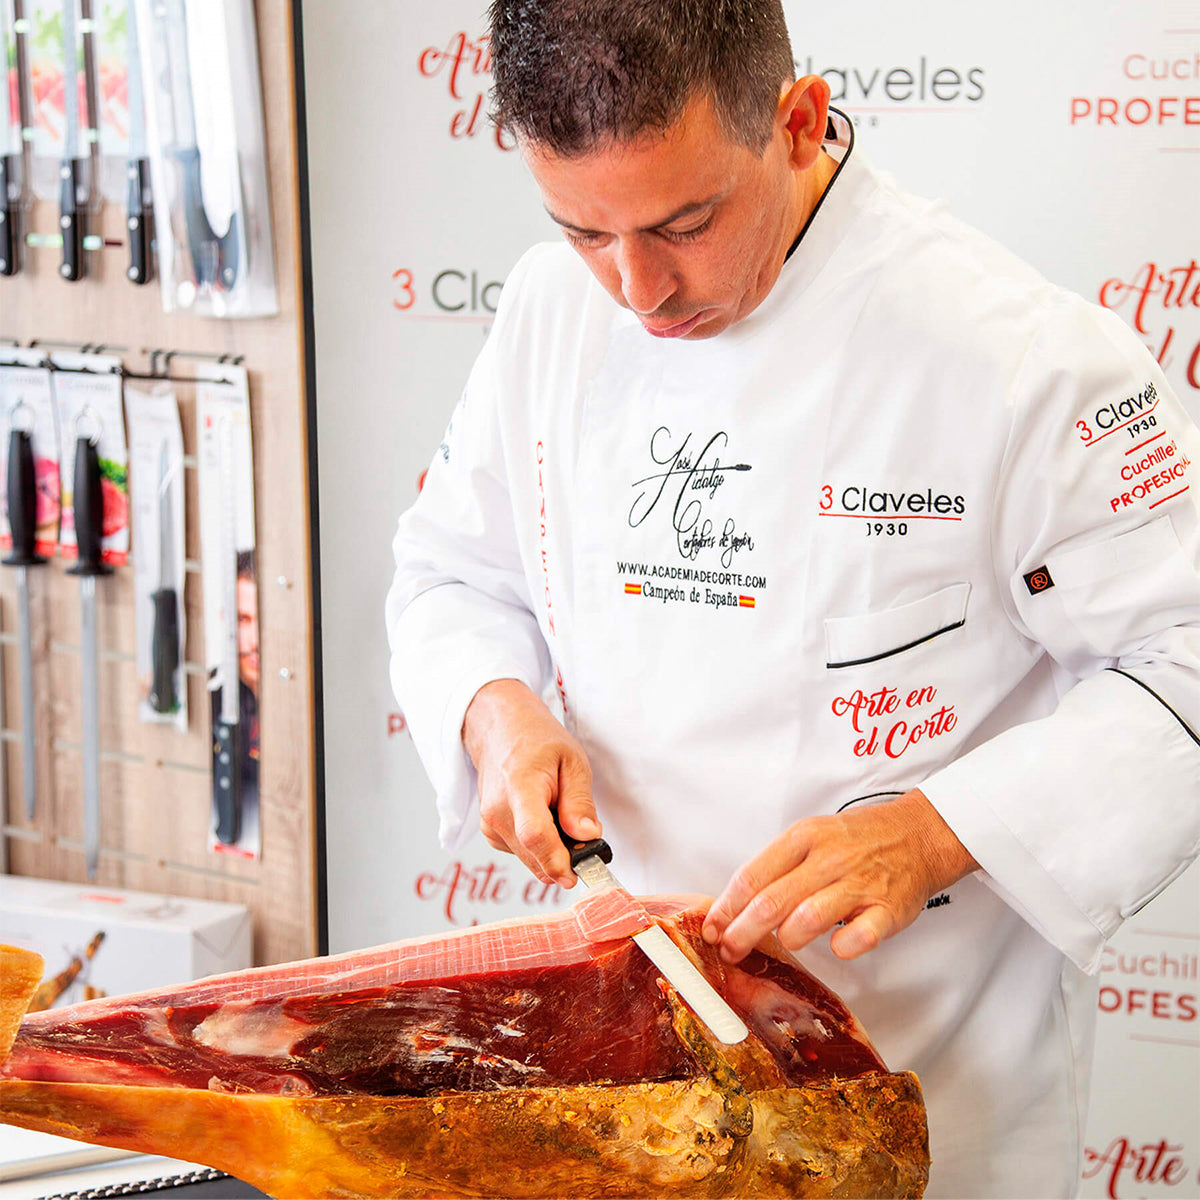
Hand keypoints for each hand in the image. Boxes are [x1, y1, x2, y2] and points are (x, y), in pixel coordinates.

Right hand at [462, 678, 598, 886]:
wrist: (499, 730)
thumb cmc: (536, 740)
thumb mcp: (572, 761)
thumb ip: (580, 802)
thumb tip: (588, 836)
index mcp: (519, 787)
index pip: (534, 835)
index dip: (557, 860)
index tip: (577, 874)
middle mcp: (497, 810)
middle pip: (534, 855)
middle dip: (565, 859)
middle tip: (583, 836)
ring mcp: (489, 824)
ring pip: (530, 859)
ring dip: (552, 851)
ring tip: (559, 814)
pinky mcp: (490, 833)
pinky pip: (522, 853)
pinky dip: (539, 846)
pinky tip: (543, 818)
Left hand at [701, 790, 977, 962]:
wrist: (918, 834)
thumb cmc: (858, 839)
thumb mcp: (812, 836)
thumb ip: (778, 867)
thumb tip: (737, 905)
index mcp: (803, 838)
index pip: (753, 876)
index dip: (727, 907)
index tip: (713, 928)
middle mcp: (828, 858)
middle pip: (771, 902)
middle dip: (742, 933)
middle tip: (729, 951)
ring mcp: (859, 884)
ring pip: (807, 919)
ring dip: (788, 939)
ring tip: (786, 942)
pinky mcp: (888, 910)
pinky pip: (857, 938)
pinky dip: (840, 948)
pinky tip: (836, 946)